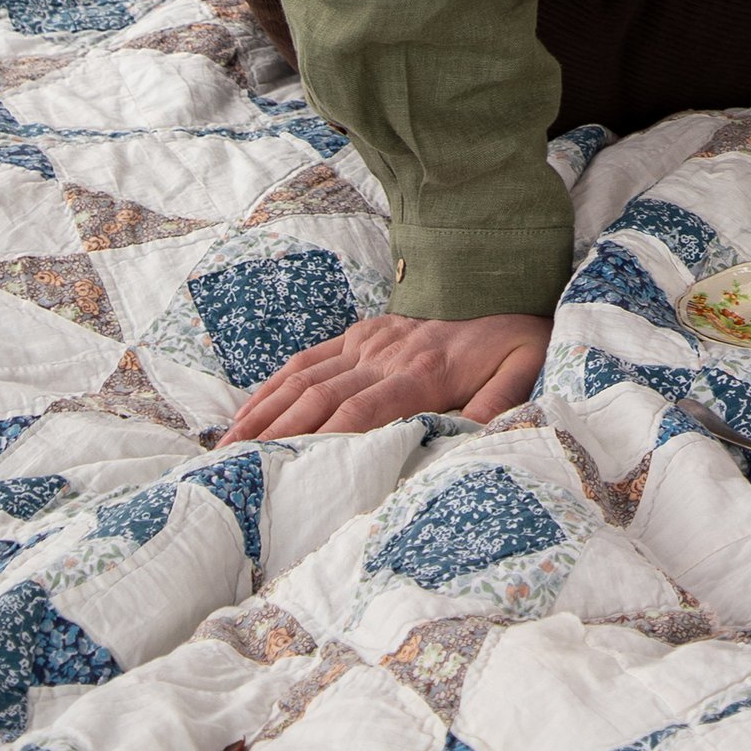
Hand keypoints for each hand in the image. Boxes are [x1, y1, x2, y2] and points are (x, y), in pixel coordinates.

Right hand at [216, 310, 550, 441]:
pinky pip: (308, 358)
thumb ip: (498, 404)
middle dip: (279, 436)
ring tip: (228, 450)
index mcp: (424, 370)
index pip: (364, 411)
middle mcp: (387, 353)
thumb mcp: (523, 370)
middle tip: (239, 471)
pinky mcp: (361, 331)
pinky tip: (249, 412)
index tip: (294, 471)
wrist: (505, 278)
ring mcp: (369, 339)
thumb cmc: (514, 340)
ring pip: (304, 378)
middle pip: (321, 397)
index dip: (327, 440)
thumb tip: (470, 438)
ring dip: (264, 413)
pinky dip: (274, 385)